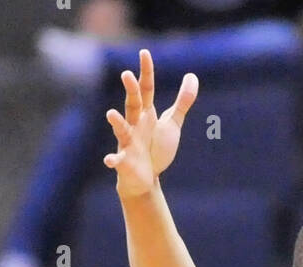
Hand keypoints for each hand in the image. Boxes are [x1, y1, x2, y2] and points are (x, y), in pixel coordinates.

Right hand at [103, 47, 197, 198]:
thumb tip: (192, 76)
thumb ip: (182, 102)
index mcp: (146, 113)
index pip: (146, 88)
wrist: (145, 177)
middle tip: (127, 75)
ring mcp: (128, 142)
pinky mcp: (125, 162)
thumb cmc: (157, 147)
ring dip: (116, 122)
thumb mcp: (172, 123)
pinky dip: (112, 160)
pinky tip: (110, 161)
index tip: (144, 53)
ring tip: (111, 114)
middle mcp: (134, 124)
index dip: (145, 72)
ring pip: (121, 129)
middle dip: (130, 91)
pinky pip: (117, 160)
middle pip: (132, 104)